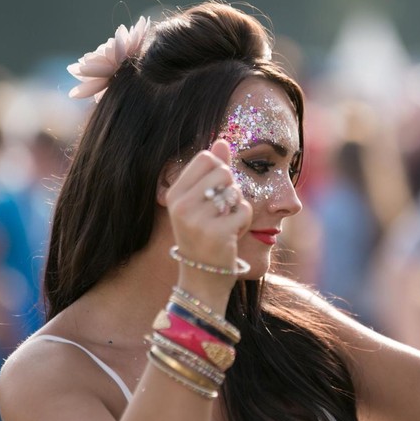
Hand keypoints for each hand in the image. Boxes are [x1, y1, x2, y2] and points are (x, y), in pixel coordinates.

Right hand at [164, 141, 252, 297]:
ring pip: (236, 191)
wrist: (201, 279)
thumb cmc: (202, 237)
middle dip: (231, 190)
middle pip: (224, 172)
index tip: (213, 193)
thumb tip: (222, 141)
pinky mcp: (218, 233)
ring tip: (225, 225)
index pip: (206, 157)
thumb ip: (211, 171)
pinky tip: (231, 236)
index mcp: (174, 194)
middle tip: (221, 213)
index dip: (219, 171)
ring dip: (238, 208)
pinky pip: (244, 210)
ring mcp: (198, 220)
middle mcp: (182, 205)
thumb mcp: (199, 203)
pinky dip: (244, 222)